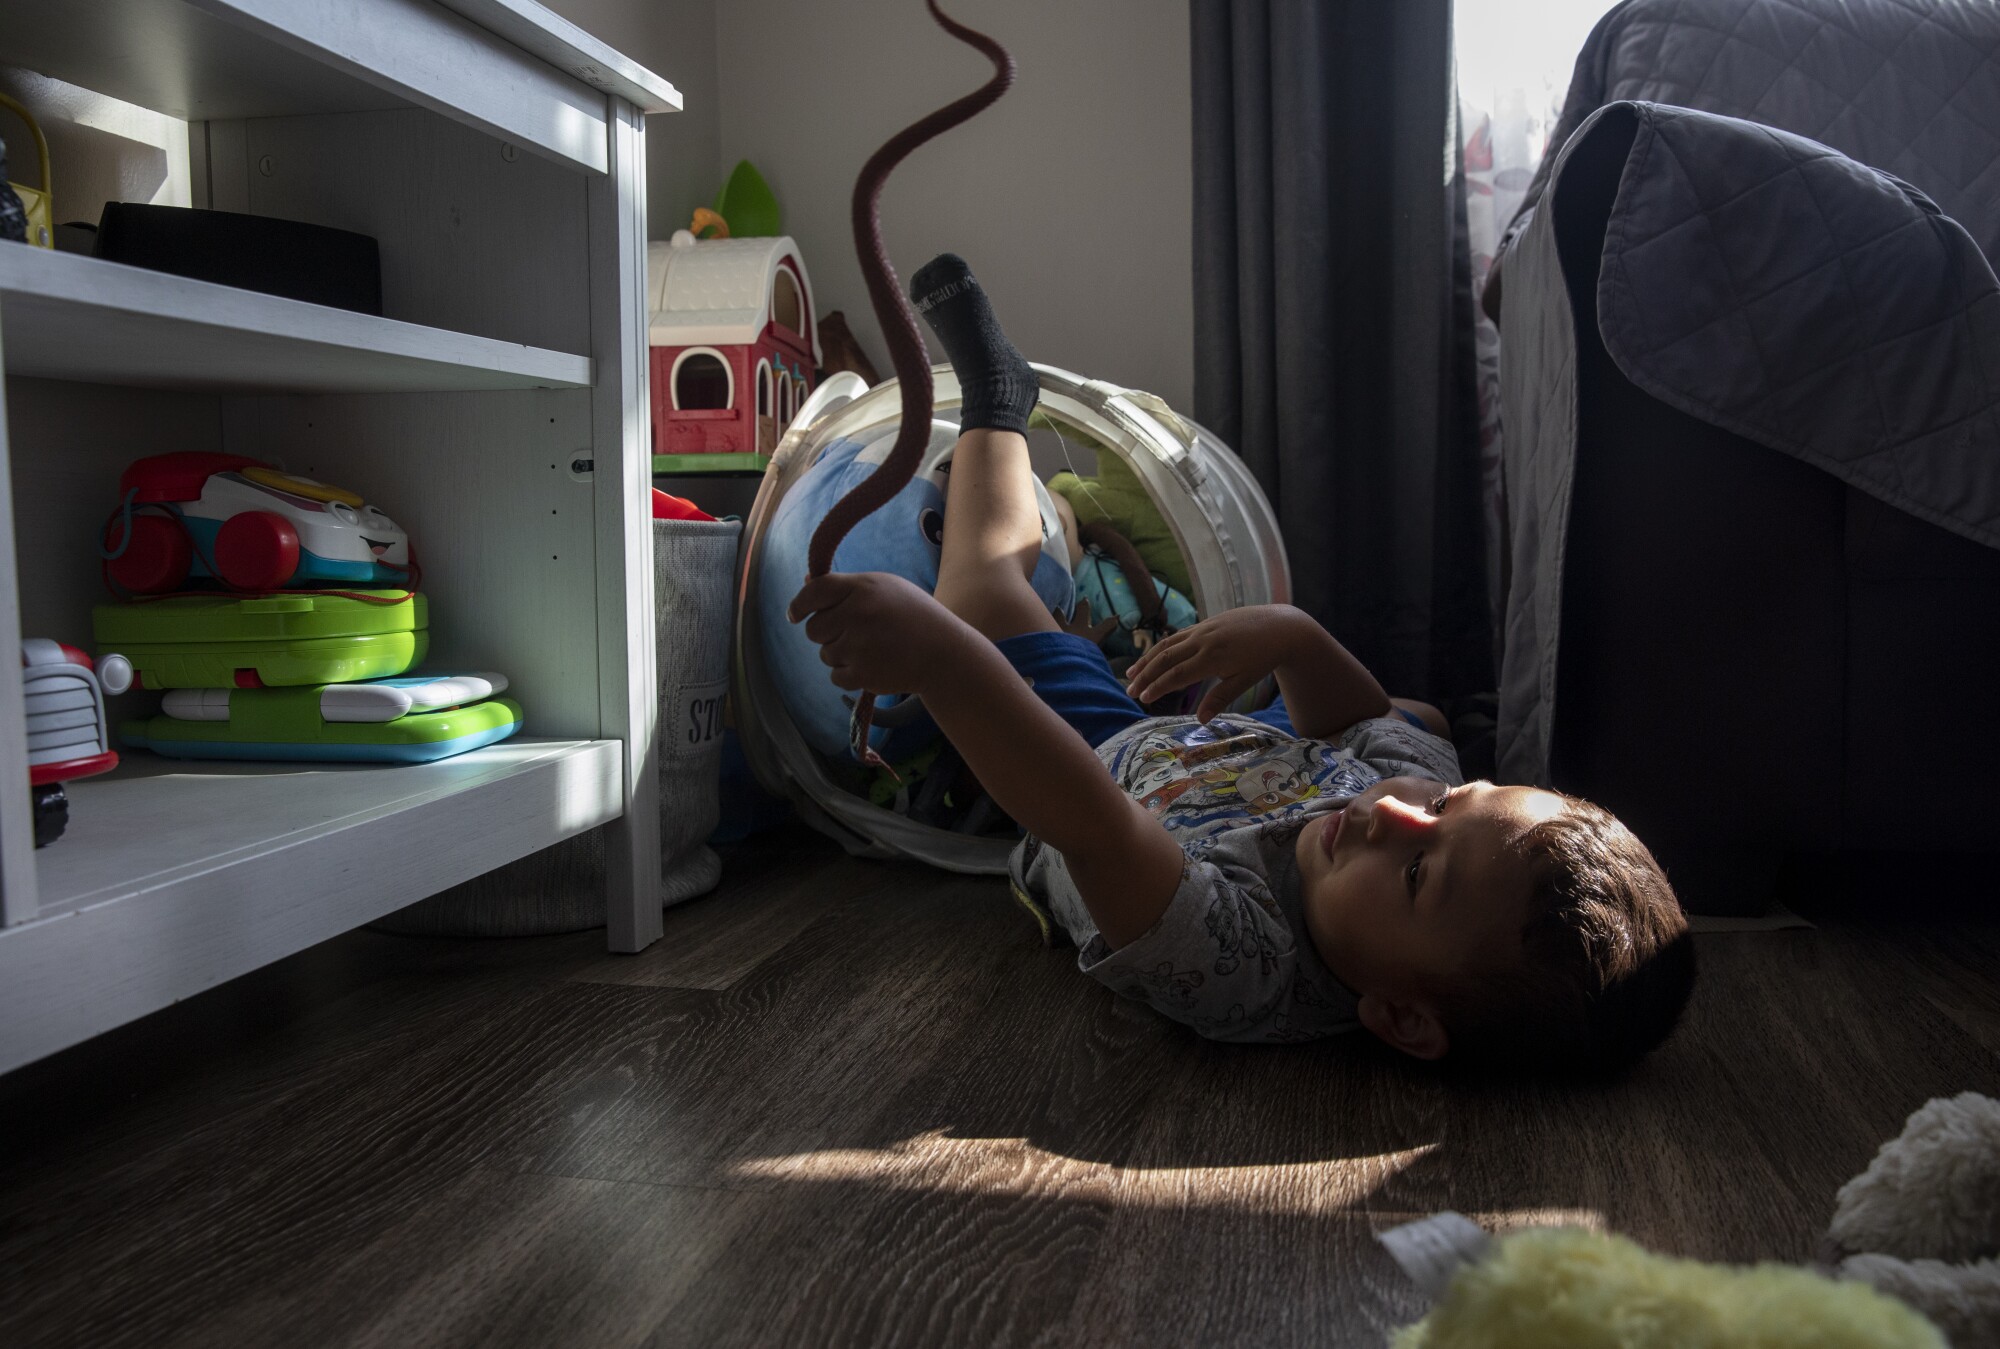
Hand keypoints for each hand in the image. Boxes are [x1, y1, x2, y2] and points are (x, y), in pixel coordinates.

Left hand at [788, 571, 959, 695]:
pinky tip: (873, 665)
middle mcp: (857, 614)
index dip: (799, 604)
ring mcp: (858, 646)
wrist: (944, 654)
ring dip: (841, 655)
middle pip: (814, 629)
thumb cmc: (914, 616)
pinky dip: (849, 674)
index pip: (814, 592)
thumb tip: (805, 584)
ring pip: (825, 654)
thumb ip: (846, 587)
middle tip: (853, 634)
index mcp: (863, 587)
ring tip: (872, 649)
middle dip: (827, 634)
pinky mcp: (862, 674)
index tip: (795, 615)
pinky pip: (835, 676)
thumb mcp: (886, 588)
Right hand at [1125, 603, 1314, 720]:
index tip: (1143, 699)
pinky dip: (1161, 648)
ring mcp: (1202, 630)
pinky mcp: (1204, 624)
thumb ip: (1220, 698)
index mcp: (1212, 657)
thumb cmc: (1263, 657)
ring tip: (1130, 674)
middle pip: (1165, 659)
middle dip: (1145, 675)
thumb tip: (1199, 720)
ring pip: (1167, 645)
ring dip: (1147, 660)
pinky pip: (1176, 636)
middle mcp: (1202, 641)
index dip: (1157, 687)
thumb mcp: (1245, 680)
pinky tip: (1153, 657)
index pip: (1176, 674)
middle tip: (1130, 691)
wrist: (1279, 626)